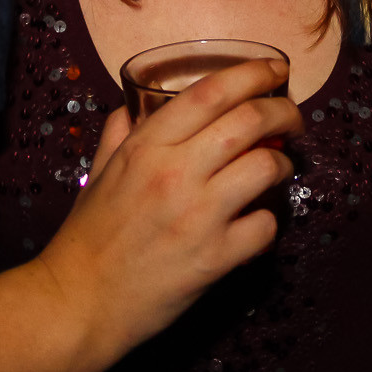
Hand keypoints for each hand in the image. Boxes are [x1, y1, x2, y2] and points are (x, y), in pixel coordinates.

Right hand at [34, 58, 300, 369]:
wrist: (78, 302)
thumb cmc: (87, 237)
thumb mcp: (98, 173)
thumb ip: (120, 134)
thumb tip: (132, 107)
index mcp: (146, 146)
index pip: (211, 92)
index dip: (252, 73)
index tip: (276, 69)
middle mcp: (174, 173)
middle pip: (250, 120)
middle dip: (284, 111)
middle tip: (292, 120)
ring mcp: (198, 216)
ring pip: (267, 167)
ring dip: (283, 164)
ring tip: (279, 169)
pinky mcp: (215, 258)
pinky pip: (266, 226)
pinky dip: (269, 222)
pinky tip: (257, 224)